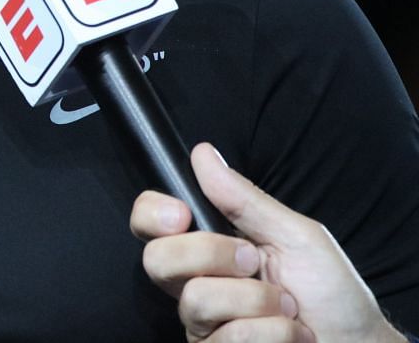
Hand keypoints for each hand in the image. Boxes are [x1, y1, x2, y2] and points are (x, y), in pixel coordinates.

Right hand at [131, 142, 402, 342]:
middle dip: (212, 255)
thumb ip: (245, 200)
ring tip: (287, 307)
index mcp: (206, 246)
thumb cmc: (330, 291)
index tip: (183, 214)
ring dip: (258, 302)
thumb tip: (203, 154)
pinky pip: (226, 339)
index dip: (152, 214)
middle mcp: (194, 284)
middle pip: (157, 260)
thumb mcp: (295, 235)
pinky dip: (272, 333)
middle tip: (254, 262)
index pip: (149, 223)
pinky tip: (289, 335)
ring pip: (197, 300)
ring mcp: (202, 324)